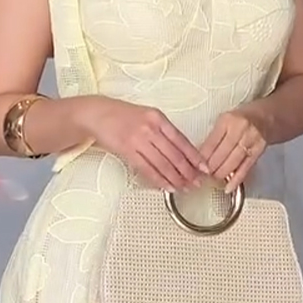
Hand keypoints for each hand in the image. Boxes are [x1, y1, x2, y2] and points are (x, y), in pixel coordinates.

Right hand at [83, 98, 207, 189]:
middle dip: (188, 172)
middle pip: (174, 154)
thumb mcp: (148, 116)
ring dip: (175, 179)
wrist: (98, 114)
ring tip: (184, 188)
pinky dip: (158, 180)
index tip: (204, 167)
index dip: (195, 156)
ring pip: (162, 164)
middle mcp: (151, 128)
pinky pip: (147, 169)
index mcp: (159, 118)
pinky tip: (166, 186)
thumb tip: (181, 151)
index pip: (182, 140)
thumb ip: (164, 131)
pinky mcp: (127, 150)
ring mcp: (139, 139)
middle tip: (196, 183)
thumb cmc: (122, 116)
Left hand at [200, 108, 267, 192]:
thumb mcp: (225, 122)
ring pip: (232, 162)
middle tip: (202, 176)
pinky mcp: (258, 151)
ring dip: (221, 174)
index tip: (195, 167)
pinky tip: (228, 187)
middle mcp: (240, 129)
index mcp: (227, 120)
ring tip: (213, 179)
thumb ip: (213, 138)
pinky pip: (245, 168)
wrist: (266, 118)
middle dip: (210, 168)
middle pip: (221, 154)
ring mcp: (250, 140)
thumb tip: (200, 158)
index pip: (210, 143)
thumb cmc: (242, 120)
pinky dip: (236, 180)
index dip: (202, 158)